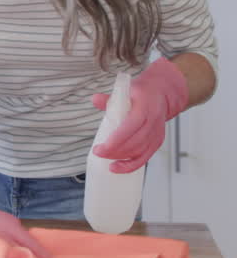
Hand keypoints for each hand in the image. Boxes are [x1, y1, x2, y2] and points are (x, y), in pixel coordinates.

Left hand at [91, 57, 187, 173]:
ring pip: (140, 151)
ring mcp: (157, 133)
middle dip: (115, 151)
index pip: (130, 127)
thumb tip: (94, 99)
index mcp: (145, 108)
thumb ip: (109, 98)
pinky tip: (119, 168)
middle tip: (98, 153)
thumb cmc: (141, 92)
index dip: (115, 141)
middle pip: (135, 143)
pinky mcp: (157, 141)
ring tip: (106, 162)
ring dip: (122, 159)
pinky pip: (145, 156)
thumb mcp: (125, 90)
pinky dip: (132, 165)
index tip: (100, 148)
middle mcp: (153, 122)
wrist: (163, 94)